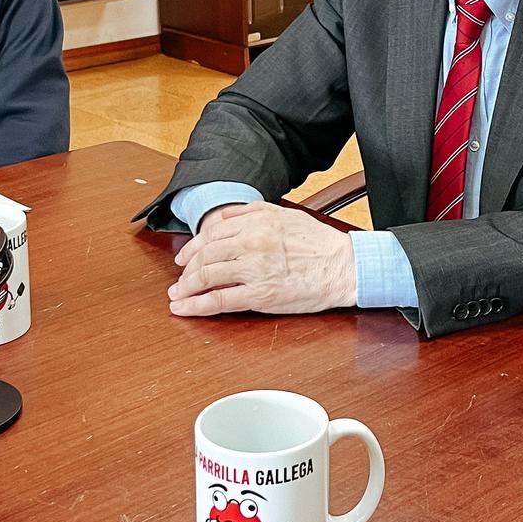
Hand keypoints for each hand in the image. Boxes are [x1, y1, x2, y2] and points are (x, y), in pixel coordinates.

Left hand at [168, 202, 355, 316]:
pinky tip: (185, 309)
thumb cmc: (319, 243)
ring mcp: (254, 269)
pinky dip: (197, 306)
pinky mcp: (260, 295)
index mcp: (256, 222)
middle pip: (205, 255)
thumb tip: (223, 216)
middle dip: (186, 269)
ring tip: (178, 295)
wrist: (344, 267)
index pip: (211, 233)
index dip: (193, 247)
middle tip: (180, 279)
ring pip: (207, 276)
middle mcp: (251, 242)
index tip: (185, 257)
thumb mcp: (285, 214)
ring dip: (186, 288)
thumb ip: (251, 212)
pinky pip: (220, 301)